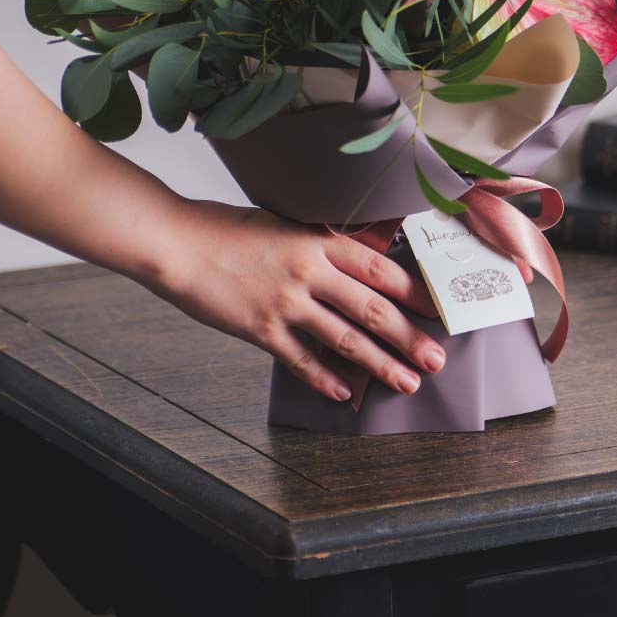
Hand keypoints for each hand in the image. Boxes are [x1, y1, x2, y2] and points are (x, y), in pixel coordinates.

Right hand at [152, 202, 445, 401]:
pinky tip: (344, 395)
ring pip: (345, 340)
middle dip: (409, 338)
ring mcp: (285, 303)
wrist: (178, 244)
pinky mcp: (260, 329)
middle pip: (372, 310)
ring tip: (406, 382)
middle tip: (435, 358)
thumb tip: (364, 253)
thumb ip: (323, 240)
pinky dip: (324, 380)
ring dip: (380, 365)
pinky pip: (300, 361)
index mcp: (318, 241)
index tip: (438, 309)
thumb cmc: (229, 228)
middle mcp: (308, 272)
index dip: (414, 292)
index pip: (380, 269)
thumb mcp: (285, 222)